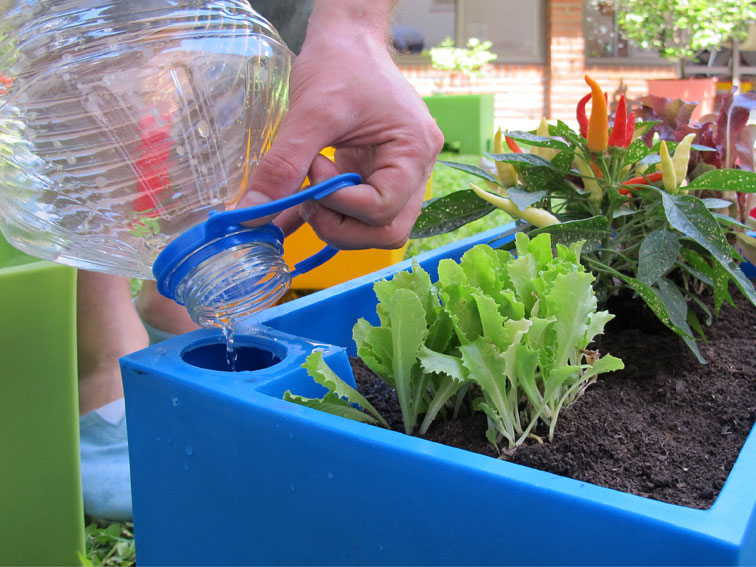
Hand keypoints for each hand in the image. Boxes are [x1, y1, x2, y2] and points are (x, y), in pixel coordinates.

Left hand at [241, 1, 442, 249]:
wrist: (347, 38)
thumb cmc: (341, 63)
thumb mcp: (310, 112)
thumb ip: (283, 165)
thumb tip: (250, 214)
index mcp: (414, 151)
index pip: (383, 210)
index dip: (340, 203)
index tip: (314, 170)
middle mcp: (416, 170)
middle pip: (386, 230)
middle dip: (340, 224)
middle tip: (308, 197)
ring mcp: (399, 176)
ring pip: (374, 230)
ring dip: (335, 221)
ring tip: (308, 188)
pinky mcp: (377, 176)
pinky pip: (358, 213)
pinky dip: (328, 216)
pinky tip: (298, 207)